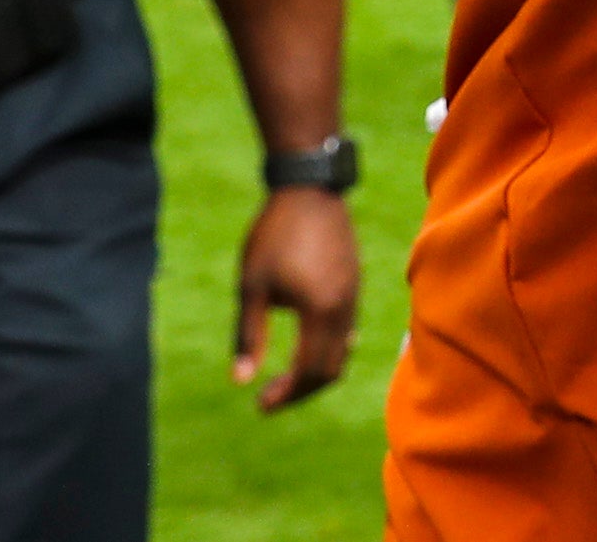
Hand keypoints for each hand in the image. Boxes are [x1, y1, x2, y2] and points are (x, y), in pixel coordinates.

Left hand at [233, 186, 356, 411]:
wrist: (309, 190)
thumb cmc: (273, 237)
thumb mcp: (251, 288)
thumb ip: (248, 336)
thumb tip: (241, 381)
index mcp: (320, 310)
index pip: (309, 370)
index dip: (286, 394)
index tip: (259, 404)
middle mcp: (345, 307)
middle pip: (332, 369)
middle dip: (301, 391)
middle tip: (269, 398)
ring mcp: (355, 295)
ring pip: (343, 351)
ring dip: (315, 372)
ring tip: (284, 378)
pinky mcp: (355, 284)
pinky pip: (348, 330)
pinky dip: (328, 349)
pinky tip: (304, 346)